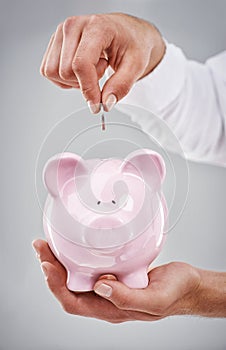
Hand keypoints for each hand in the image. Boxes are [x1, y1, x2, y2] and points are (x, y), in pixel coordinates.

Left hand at [32, 239, 212, 322]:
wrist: (189, 285)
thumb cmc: (176, 293)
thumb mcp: (156, 299)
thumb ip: (128, 298)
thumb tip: (101, 287)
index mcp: (112, 310)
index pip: (74, 303)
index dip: (56, 287)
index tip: (47, 265)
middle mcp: (107, 299)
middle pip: (69, 288)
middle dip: (51, 269)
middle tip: (41, 247)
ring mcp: (111, 286)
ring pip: (77, 277)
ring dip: (61, 261)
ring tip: (49, 245)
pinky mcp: (117, 273)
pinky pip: (91, 266)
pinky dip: (77, 256)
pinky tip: (74, 245)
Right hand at [40, 13, 164, 112]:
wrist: (126, 33)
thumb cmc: (131, 43)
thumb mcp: (136, 65)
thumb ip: (121, 85)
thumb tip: (106, 103)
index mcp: (96, 27)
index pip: (81, 64)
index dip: (88, 90)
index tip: (97, 104)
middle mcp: (73, 26)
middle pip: (65, 71)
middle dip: (84, 83)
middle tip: (102, 73)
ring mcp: (60, 34)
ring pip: (53, 72)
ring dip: (73, 81)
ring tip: (92, 69)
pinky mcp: (54, 44)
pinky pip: (49, 71)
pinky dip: (65, 79)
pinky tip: (81, 71)